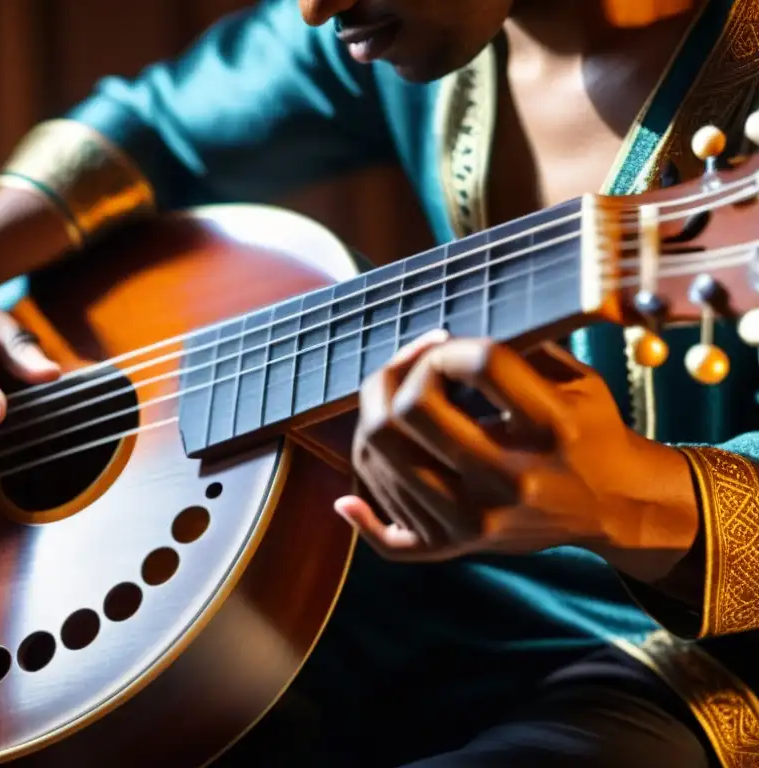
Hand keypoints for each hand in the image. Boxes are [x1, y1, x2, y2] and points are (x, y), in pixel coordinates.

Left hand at [335, 330, 697, 575]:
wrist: (615, 504)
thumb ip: (517, 346)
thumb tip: (439, 335)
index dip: (449, 344)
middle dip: (393, 374)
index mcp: (550, 427)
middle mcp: (510, 480)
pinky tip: (347, 500)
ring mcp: (477, 520)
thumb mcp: (575, 377)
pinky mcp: (459, 547)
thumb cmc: (588, 429)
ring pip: (380, 461)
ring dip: (373, 420)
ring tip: (394, 404)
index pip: (479, 362)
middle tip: (409, 366)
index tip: (448, 343)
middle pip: (406, 414)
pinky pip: (389, 538)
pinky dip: (362, 515)